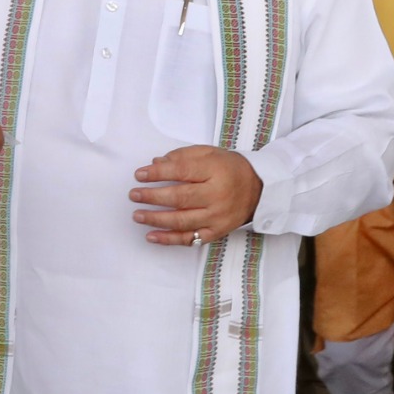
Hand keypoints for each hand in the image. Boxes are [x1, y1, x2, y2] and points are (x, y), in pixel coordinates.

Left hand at [129, 145, 262, 245]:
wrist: (259, 189)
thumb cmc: (229, 168)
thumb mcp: (209, 153)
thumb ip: (182, 156)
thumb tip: (155, 163)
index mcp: (215, 171)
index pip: (181, 172)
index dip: (157, 173)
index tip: (139, 174)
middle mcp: (217, 196)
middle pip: (179, 198)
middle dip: (152, 197)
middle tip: (134, 195)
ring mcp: (217, 217)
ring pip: (182, 221)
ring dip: (156, 219)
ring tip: (137, 215)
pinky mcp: (216, 232)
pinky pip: (190, 239)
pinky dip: (169, 239)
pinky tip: (152, 236)